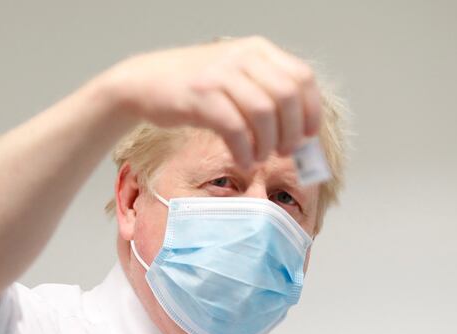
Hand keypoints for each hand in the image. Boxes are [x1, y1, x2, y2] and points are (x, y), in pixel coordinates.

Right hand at [102, 36, 321, 168]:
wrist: (145, 82)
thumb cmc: (195, 88)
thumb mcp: (236, 79)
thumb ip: (266, 97)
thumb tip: (301, 136)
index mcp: (258, 50)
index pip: (302, 77)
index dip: (311, 111)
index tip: (309, 137)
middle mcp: (242, 56)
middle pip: (287, 97)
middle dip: (292, 132)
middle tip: (284, 152)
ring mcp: (220, 74)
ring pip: (264, 114)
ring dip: (268, 144)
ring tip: (259, 158)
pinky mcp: (200, 96)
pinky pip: (235, 129)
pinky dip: (244, 151)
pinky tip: (242, 160)